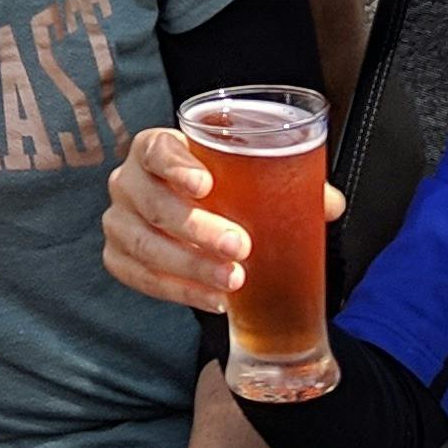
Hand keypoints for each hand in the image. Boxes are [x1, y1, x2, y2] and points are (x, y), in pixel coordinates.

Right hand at [101, 124, 340, 309]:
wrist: (184, 214)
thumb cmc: (218, 186)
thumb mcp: (245, 174)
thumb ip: (287, 180)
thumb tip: (330, 204)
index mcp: (155, 147)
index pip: (156, 149)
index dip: (177, 166)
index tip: (206, 184)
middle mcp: (128, 181)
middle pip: (154, 204)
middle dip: (198, 228)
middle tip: (240, 246)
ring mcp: (118, 221)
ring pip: (145, 246)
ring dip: (191, 267)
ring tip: (233, 280)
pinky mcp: (118, 257)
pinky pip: (142, 278)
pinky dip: (179, 292)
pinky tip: (214, 300)